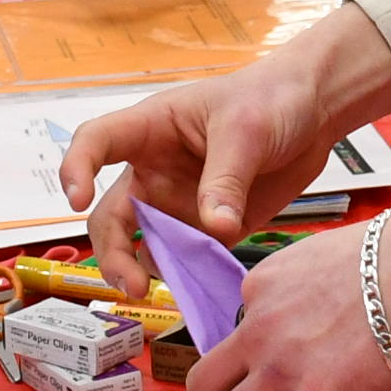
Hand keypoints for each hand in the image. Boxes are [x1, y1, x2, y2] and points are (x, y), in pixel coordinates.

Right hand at [65, 3, 390, 267]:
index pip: (95, 143)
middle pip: (110, 215)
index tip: (77, 200)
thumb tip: (215, 228)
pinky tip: (198, 290)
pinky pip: (184, 259)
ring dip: (145, 272)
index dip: (76, 169)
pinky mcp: (207, 228)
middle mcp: (154, 172)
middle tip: (131, 286)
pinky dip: (185, 278)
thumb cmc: (270, 99)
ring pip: (142, 245)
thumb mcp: (246, 131)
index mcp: (151, 130)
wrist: (314, 113)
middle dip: (112, 252)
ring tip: (169, 292)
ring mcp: (178, 203)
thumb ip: (226, 179)